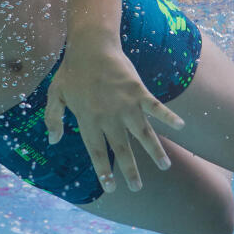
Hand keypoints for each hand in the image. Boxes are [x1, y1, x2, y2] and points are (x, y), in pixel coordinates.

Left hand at [44, 38, 183, 193]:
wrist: (91, 45)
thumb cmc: (72, 70)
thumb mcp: (55, 94)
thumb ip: (53, 118)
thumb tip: (52, 141)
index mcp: (88, 120)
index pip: (97, 151)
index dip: (103, 170)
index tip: (111, 187)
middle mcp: (109, 117)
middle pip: (122, 150)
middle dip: (130, 171)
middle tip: (137, 188)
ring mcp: (126, 105)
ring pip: (143, 134)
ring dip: (155, 151)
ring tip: (165, 167)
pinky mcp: (138, 92)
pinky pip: (156, 107)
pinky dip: (169, 116)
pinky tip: (180, 126)